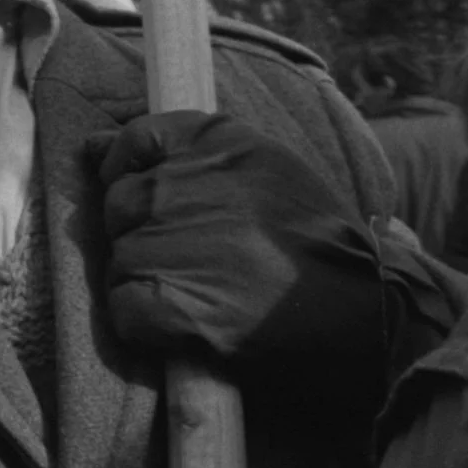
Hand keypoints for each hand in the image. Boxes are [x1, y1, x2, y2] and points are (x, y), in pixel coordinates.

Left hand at [94, 110, 384, 388]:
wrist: (377, 318)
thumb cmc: (318, 245)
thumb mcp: (265, 171)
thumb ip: (178, 151)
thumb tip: (90, 148)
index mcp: (217, 140)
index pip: (136, 140)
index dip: (137, 175)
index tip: (164, 204)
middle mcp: (186, 184)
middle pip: (118, 205)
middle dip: (145, 235)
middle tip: (204, 262)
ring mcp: (176, 243)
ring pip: (118, 259)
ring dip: (150, 282)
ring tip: (211, 295)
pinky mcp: (174, 305)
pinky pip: (123, 307)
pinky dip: (146, 324)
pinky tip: (189, 327)